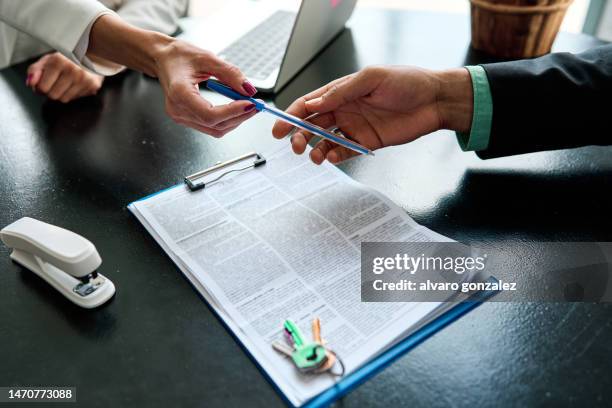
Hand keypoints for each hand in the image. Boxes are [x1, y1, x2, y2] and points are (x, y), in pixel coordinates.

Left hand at [27, 52, 103, 102]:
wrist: (93, 54)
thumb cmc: (69, 57)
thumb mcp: (48, 59)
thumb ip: (35, 70)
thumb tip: (31, 83)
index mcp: (58, 61)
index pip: (43, 88)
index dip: (41, 87)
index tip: (45, 82)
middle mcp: (72, 70)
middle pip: (53, 95)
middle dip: (52, 91)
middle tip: (56, 82)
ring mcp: (84, 79)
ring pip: (64, 99)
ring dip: (63, 93)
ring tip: (67, 82)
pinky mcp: (93, 86)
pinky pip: (76, 98)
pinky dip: (74, 93)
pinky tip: (76, 83)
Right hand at [86, 14, 258, 136]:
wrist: (162, 59)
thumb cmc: (178, 56)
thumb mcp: (207, 58)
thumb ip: (230, 74)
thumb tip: (249, 90)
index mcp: (179, 93)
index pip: (211, 115)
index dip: (233, 112)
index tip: (250, 104)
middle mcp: (178, 110)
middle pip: (215, 125)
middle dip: (240, 117)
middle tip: (256, 105)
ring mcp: (181, 117)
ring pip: (215, 129)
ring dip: (235, 120)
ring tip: (249, 106)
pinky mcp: (186, 119)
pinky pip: (210, 126)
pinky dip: (227, 120)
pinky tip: (236, 109)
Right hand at [272, 66, 472, 163]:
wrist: (434, 101)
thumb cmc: (407, 82)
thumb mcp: (373, 78)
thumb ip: (342, 92)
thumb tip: (316, 102)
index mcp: (341, 91)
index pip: (309, 104)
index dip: (291, 116)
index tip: (279, 128)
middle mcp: (344, 109)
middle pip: (313, 125)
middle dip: (299, 135)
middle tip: (295, 145)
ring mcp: (354, 127)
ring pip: (325, 141)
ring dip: (315, 149)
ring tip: (314, 156)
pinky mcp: (367, 143)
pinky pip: (345, 152)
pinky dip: (335, 156)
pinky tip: (331, 157)